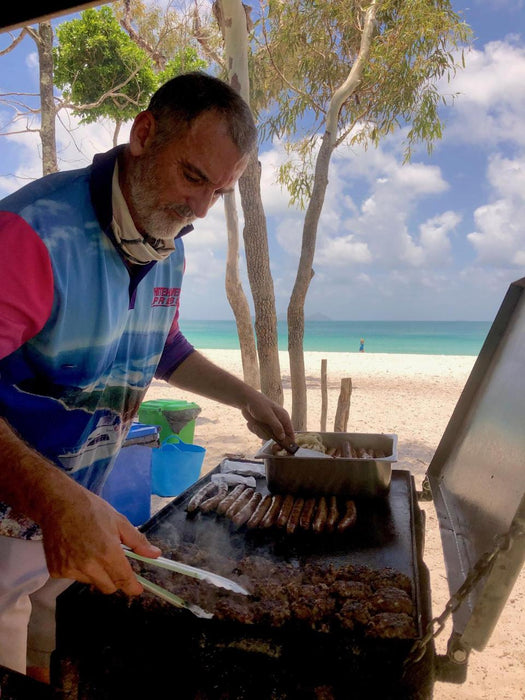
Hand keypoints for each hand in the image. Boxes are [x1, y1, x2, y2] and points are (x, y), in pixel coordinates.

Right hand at [40, 484, 160, 596]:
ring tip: (91, 550)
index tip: (137, 589)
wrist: (58, 503)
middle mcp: (88, 565)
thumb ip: (137, 541)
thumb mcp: (119, 521)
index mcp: (107, 553)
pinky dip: (79, 569)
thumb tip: (155, 554)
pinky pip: (74, 577)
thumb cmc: (91, 509)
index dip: (132, 588)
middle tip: (114, 562)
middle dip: (115, 579)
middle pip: (108, 587)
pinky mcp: (56, 570)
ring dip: (96, 573)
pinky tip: (76, 551)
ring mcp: (70, 569)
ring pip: (91, 582)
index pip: (123, 580)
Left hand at [241, 391, 294, 448]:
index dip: (289, 441)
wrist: (246, 400)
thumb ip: (277, 427)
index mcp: (283, 417)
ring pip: (267, 436)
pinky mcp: (261, 426)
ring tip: (256, 424)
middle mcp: (278, 422)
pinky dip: (254, 429)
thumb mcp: (268, 416)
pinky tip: (252, 423)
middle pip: (278, 437)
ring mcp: (269, 425)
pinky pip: (259, 433)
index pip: (290, 432)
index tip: (284, 448)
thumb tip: (283, 437)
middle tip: (270, 444)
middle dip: (271, 437)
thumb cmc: (259, 405)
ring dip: (260, 432)